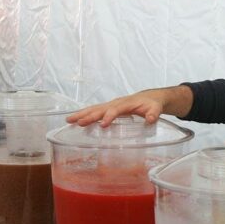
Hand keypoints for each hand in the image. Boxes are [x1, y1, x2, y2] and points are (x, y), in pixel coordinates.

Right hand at [67, 86, 190, 127]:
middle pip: (100, 109)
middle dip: (88, 115)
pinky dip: (84, 115)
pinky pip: (94, 111)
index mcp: (126, 104)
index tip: (103, 125)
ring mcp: (110, 106)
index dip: (109, 117)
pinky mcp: (108, 109)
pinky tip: (76, 121)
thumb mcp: (156, 108)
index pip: (115, 110)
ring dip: (81, 114)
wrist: (149, 98)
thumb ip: (153, 114)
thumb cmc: (151, 104)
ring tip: (68, 120)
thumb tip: (150, 119)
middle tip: (77, 122)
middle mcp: (115, 103)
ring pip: (94, 109)